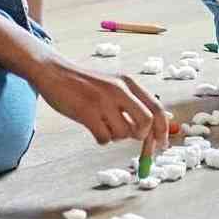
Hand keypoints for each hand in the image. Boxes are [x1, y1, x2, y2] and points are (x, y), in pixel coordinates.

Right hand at [35, 57, 168, 151]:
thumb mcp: (114, 84)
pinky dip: (101, 138)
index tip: (162, 145)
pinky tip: (93, 127)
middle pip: (145, 123)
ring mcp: (102, 100)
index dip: (163, 130)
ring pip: (123, 134)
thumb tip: (162, 120)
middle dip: (141, 137)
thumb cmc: (86, 82)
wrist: (55, 72)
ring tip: (104, 123)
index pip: (156, 108)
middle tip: (131, 137)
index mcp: (128, 82)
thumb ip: (134, 100)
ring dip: (116, 136)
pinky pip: (104, 138)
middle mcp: (119, 89)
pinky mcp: (86, 112)